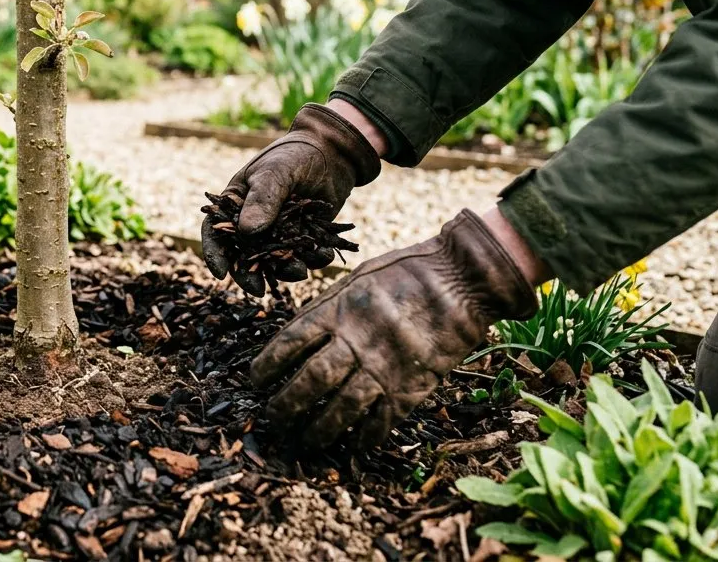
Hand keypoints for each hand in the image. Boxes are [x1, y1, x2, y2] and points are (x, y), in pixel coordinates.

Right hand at [202, 103, 380, 294]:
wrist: (334, 152)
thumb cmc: (296, 155)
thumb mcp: (276, 172)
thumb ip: (263, 199)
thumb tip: (248, 231)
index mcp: (235, 203)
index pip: (216, 231)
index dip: (215, 253)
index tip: (220, 273)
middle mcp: (253, 221)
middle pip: (243, 254)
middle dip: (250, 274)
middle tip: (259, 290)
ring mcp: (278, 232)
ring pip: (274, 260)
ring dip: (286, 269)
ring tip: (302, 270)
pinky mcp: (302, 237)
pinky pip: (303, 256)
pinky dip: (313, 260)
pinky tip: (324, 254)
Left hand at [249, 210, 537, 448]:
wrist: (464, 279)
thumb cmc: (406, 272)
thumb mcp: (357, 279)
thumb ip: (328, 308)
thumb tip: (297, 335)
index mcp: (339, 310)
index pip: (290, 343)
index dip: (267, 365)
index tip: (254, 382)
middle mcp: (357, 340)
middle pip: (311, 381)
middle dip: (286, 405)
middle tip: (273, 418)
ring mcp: (385, 366)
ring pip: (342, 408)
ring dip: (320, 429)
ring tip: (306, 440)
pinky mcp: (413, 385)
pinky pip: (382, 419)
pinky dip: (366, 436)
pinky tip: (354, 445)